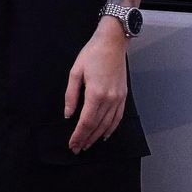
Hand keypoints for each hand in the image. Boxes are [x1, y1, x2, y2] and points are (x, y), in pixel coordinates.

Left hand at [64, 21, 127, 153]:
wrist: (112, 42)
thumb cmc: (92, 54)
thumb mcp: (75, 72)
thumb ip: (71, 95)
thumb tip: (68, 115)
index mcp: (95, 94)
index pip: (86, 122)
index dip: (79, 135)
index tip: (72, 144)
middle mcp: (109, 99)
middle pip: (97, 126)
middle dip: (86, 139)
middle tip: (77, 148)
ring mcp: (118, 99)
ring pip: (108, 125)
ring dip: (97, 137)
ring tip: (88, 144)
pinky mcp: (123, 96)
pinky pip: (118, 118)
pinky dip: (111, 129)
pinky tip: (105, 135)